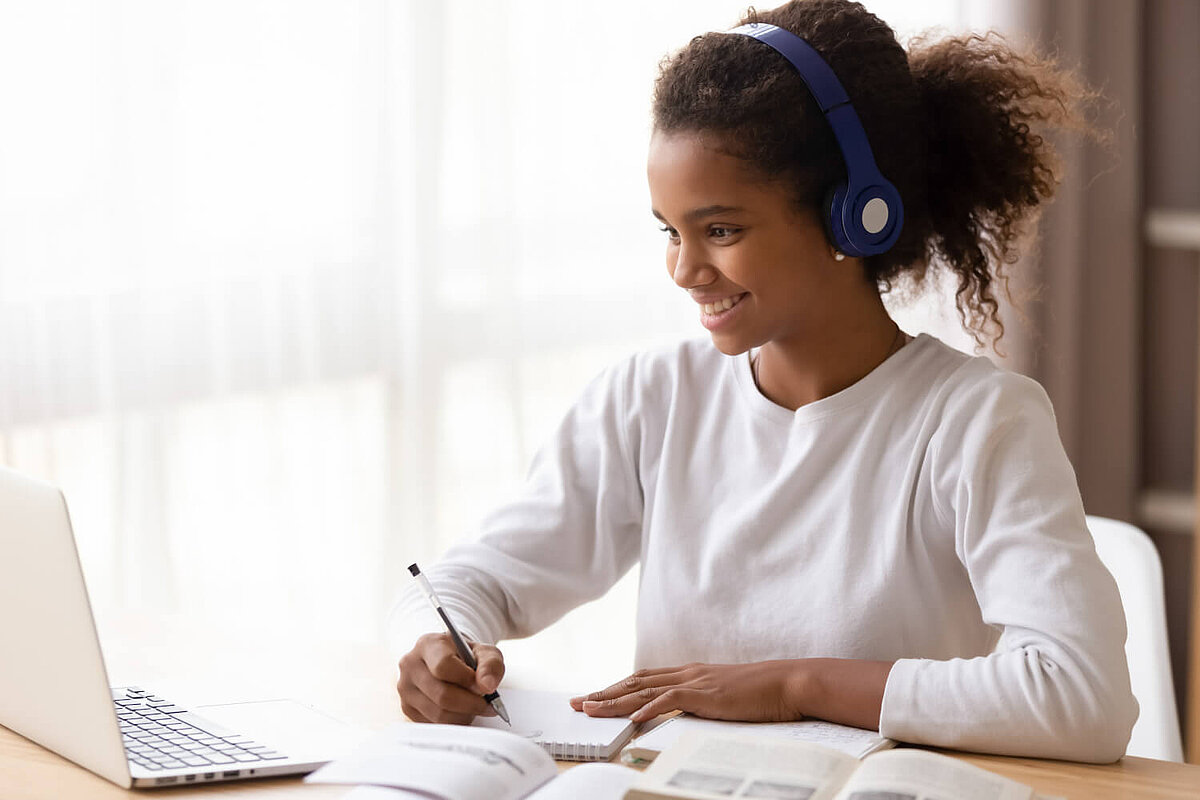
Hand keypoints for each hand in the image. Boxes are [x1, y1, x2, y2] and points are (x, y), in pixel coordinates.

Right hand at [396, 632, 505, 723]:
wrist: (450, 662)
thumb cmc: (467, 657)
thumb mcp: (485, 652)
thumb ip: (491, 665)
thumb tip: (488, 686)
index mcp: (427, 644)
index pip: (444, 666)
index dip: (467, 680)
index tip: (485, 687)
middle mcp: (410, 665)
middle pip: (442, 695)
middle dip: (471, 704)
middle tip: (488, 705)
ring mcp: (405, 689)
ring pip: (438, 714)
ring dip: (464, 715)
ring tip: (475, 707)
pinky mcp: (407, 708)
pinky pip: (434, 724)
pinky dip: (454, 722)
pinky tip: (462, 712)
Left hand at [569, 661, 805, 723]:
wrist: (788, 682)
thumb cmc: (761, 693)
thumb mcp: (723, 695)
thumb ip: (702, 700)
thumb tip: (683, 712)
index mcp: (690, 673)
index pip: (643, 678)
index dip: (616, 687)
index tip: (594, 696)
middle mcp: (687, 673)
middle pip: (634, 681)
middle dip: (603, 692)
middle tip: (577, 702)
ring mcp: (695, 681)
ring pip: (644, 689)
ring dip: (614, 700)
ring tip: (590, 709)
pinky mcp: (706, 693)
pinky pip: (670, 699)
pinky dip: (648, 708)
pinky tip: (632, 717)